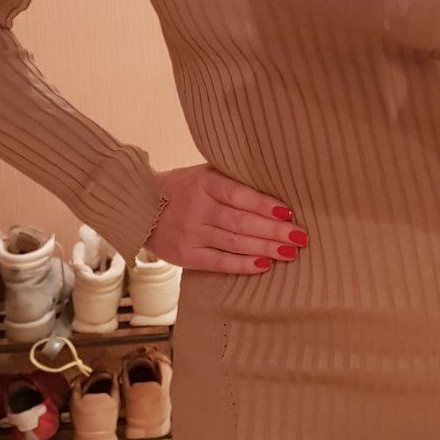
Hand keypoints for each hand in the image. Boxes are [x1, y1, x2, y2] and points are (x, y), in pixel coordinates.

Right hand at [149, 165, 307, 273]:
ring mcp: (190, 233)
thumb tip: (276, 189)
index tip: (288, 213)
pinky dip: (243, 264)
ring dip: (266, 248)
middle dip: (274, 231)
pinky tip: (265, 265)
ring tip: (290, 252)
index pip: (239, 195)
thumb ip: (232, 180)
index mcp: (204, 182)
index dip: (265, 205)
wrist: (139, 206)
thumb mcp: (203, 174)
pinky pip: (219, 262)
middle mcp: (197, 208)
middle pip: (241, 222)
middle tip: (300, 237)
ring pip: (234, 243)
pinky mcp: (186, 255)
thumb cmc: (183, 188)